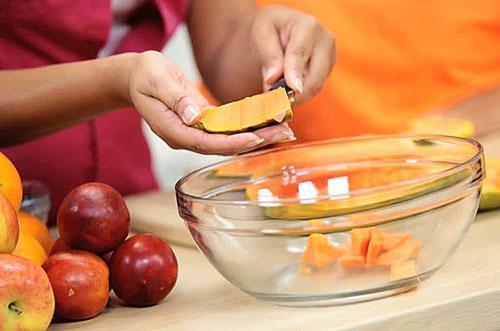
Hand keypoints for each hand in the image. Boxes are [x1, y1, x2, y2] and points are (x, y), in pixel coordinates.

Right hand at [128, 51, 294, 155]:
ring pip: (228, 140)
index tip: (255, 139)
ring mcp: (193, 133)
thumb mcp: (155, 80)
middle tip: (284, 134)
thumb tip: (195, 115)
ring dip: (256, 137)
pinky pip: (227, 131)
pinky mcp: (202, 125)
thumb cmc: (144, 76)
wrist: (137, 77)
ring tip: (283, 130)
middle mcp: (185, 137)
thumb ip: (175, 98)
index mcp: (172, 130)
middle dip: (254, 142)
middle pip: (222, 146)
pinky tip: (267, 124)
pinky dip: (247, 128)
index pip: (205, 143)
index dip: (232, 143)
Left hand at [250, 6, 335, 101]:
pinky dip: (299, 95)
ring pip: (315, 87)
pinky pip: (314, 88)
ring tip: (276, 95)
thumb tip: (273, 79)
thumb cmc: (270, 28)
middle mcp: (325, 41)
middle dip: (296, 94)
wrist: (281, 28)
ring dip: (295, 96)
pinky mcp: (328, 70)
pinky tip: (285, 91)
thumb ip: (269, 55)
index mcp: (308, 26)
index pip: (300, 54)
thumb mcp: (262, 34)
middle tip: (274, 103)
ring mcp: (330, 56)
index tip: (292, 89)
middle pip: (315, 77)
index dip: (295, 73)